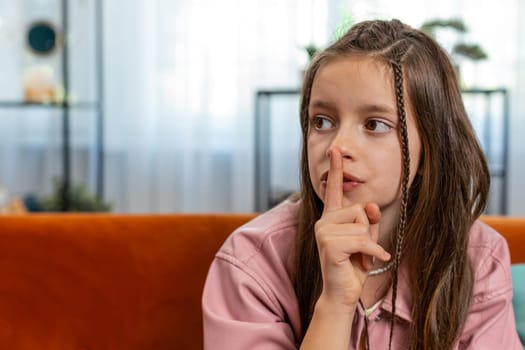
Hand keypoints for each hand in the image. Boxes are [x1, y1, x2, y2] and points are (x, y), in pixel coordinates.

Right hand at [314, 149, 390, 307]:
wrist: (343, 293)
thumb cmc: (353, 266)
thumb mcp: (366, 239)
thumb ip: (368, 221)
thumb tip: (369, 206)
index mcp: (330, 218)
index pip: (334, 190)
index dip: (335, 169)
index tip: (334, 151)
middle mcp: (323, 222)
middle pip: (358, 209)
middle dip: (367, 230)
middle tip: (361, 249)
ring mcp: (323, 232)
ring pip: (361, 225)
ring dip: (368, 243)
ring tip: (360, 257)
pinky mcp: (329, 244)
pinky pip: (362, 239)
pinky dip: (372, 251)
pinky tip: (371, 261)